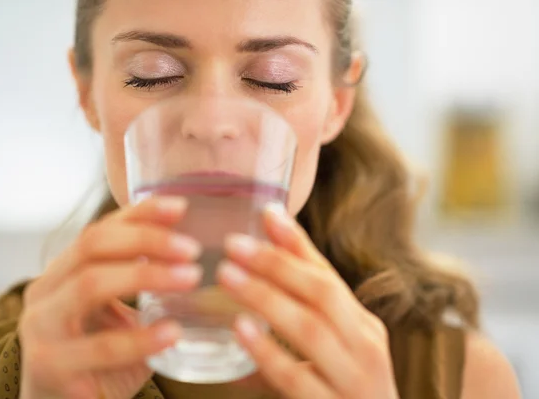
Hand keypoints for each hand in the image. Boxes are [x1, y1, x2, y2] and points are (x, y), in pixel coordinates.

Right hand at [19, 197, 202, 398]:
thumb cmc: (95, 355)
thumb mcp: (115, 311)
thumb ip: (137, 278)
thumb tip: (187, 244)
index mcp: (61, 273)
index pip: (100, 230)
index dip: (140, 214)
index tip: (181, 206)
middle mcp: (44, 293)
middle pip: (93, 246)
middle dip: (147, 240)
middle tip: (192, 249)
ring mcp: (43, 330)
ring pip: (90, 284)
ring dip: (147, 275)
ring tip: (191, 278)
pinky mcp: (53, 368)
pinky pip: (101, 347)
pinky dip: (141, 337)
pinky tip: (173, 332)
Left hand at [218, 206, 398, 398]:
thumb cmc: (344, 392)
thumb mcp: (329, 350)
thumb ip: (296, 319)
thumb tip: (252, 288)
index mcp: (362, 326)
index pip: (329, 276)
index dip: (296, 244)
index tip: (266, 213)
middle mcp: (366, 347)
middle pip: (323, 294)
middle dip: (277, 264)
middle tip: (235, 245)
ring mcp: (355, 381)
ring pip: (311, 330)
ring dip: (267, 298)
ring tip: (228, 275)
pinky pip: (297, 378)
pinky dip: (268, 352)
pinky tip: (241, 330)